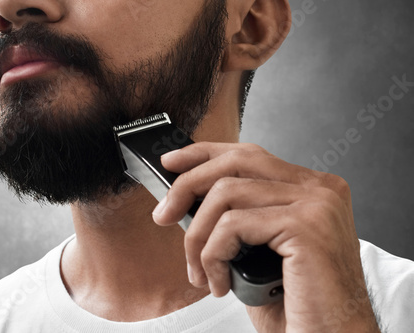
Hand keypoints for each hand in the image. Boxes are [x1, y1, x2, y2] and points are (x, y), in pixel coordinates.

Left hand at [151, 142, 380, 332]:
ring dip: (198, 236)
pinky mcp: (307, 225)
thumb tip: (187, 197)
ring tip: (200, 272)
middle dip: (187, 186)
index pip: (249, 154)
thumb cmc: (295, 304)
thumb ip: (235, 215)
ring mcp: (316, 203)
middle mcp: (319, 188)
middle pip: (235, 163)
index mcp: (311, 189)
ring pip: (227, 193)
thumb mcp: (257, 249)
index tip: (172, 162)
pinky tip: (220, 283)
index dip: (205, 153)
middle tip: (163, 215)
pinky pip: (233, 225)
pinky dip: (213, 255)